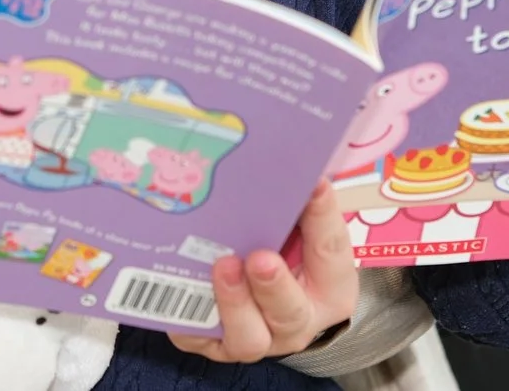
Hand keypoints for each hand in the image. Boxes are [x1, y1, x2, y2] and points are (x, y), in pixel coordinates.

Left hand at [171, 182, 356, 363]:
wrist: (263, 300)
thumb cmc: (285, 254)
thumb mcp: (302, 232)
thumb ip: (299, 209)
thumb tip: (290, 166)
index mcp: (331, 290)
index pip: (331, 253)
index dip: (324, 219)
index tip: (315, 186)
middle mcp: (297, 324)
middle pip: (290, 312)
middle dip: (273, 286)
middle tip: (259, 258)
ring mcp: (256, 340)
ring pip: (248, 337)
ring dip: (233, 302)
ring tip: (222, 266)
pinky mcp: (214, 343)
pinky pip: (197, 334)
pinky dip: (186, 314)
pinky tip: (176, 282)